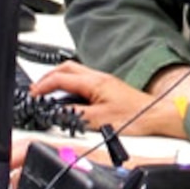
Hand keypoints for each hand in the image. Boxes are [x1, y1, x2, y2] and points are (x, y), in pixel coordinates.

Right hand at [31, 61, 184, 138]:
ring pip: (74, 72)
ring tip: (48, 91)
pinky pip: (82, 80)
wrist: (155, 115)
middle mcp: (98, 77)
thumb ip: (77, 116)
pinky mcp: (107, 87)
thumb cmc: (135, 116)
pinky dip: (69, 85)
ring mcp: (103, 81)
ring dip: (58, 79)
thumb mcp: (100, 120)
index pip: (61, 78)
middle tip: (37, 90)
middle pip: (66, 68)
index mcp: (94, 82)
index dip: (43, 86)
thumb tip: (59, 113)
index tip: (33, 94)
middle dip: (47, 77)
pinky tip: (69, 96)